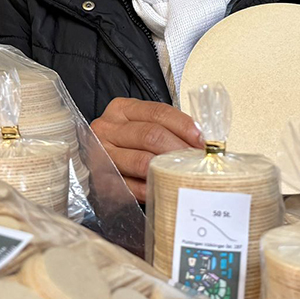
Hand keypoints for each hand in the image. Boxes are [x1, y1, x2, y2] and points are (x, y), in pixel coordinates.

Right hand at [89, 98, 203, 199]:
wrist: (98, 162)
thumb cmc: (128, 143)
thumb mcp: (143, 125)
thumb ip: (167, 129)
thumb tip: (201, 142)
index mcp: (122, 109)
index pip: (158, 112)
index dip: (184, 126)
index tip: (202, 141)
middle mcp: (107, 129)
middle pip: (151, 135)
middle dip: (179, 149)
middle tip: (198, 161)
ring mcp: (102, 155)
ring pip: (142, 161)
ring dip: (169, 170)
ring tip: (187, 174)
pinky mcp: (102, 181)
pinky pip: (132, 187)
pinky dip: (153, 189)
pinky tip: (167, 189)